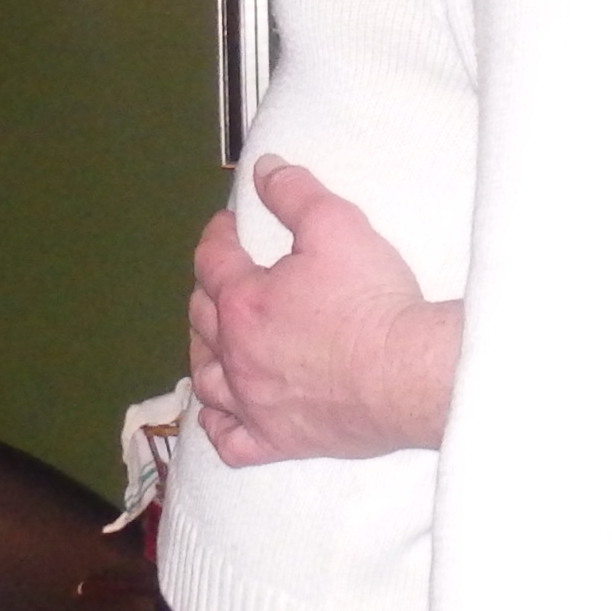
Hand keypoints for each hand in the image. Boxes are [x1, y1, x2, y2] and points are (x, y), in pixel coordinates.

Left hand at [186, 161, 458, 466]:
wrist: (409, 373)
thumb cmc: (372, 299)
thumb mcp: (337, 225)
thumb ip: (295, 193)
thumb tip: (265, 169)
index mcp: (244, 301)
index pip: (211, 260)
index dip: (216, 236)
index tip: (227, 226)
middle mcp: (236, 355)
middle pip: (202, 319)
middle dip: (207, 291)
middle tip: (224, 277)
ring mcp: (253, 404)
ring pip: (206, 381)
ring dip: (205, 355)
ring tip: (215, 342)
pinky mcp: (276, 441)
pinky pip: (229, 440)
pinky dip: (218, 424)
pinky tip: (224, 413)